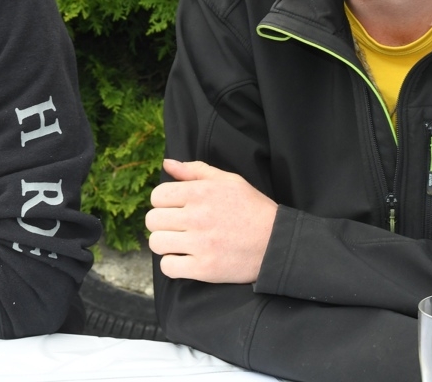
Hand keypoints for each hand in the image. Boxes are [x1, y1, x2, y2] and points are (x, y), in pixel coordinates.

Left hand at [146, 158, 278, 284]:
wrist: (278, 243)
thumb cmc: (252, 209)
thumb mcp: (229, 181)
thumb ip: (195, 170)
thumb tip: (167, 164)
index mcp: (201, 192)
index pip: (157, 196)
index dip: (163, 202)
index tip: (175, 209)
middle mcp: (197, 217)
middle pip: (153, 220)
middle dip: (162, 223)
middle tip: (177, 227)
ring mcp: (200, 244)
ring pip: (157, 243)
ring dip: (165, 244)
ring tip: (180, 243)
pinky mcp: (205, 269)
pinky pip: (168, 267)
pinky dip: (173, 265)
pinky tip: (186, 259)